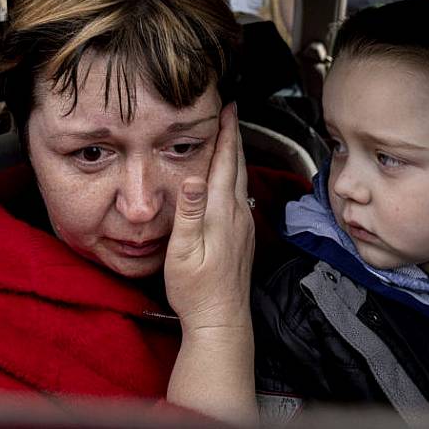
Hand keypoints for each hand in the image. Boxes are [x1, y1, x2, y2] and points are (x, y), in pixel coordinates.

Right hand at [164, 103, 253, 334]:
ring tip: (227, 138)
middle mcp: (238, 215)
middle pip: (237, 166)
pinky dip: (234, 176)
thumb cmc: (197, 290)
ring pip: (240, 181)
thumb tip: (194, 178)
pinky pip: (239, 196)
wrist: (221, 321)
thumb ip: (190, 213)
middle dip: (232, 136)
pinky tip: (227, 180)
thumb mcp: (184, 251)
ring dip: (234, 156)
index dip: (226, 134)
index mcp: (222, 213)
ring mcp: (243, 226)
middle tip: (228, 112)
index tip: (227, 108)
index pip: (225, 163)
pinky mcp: (242, 237)